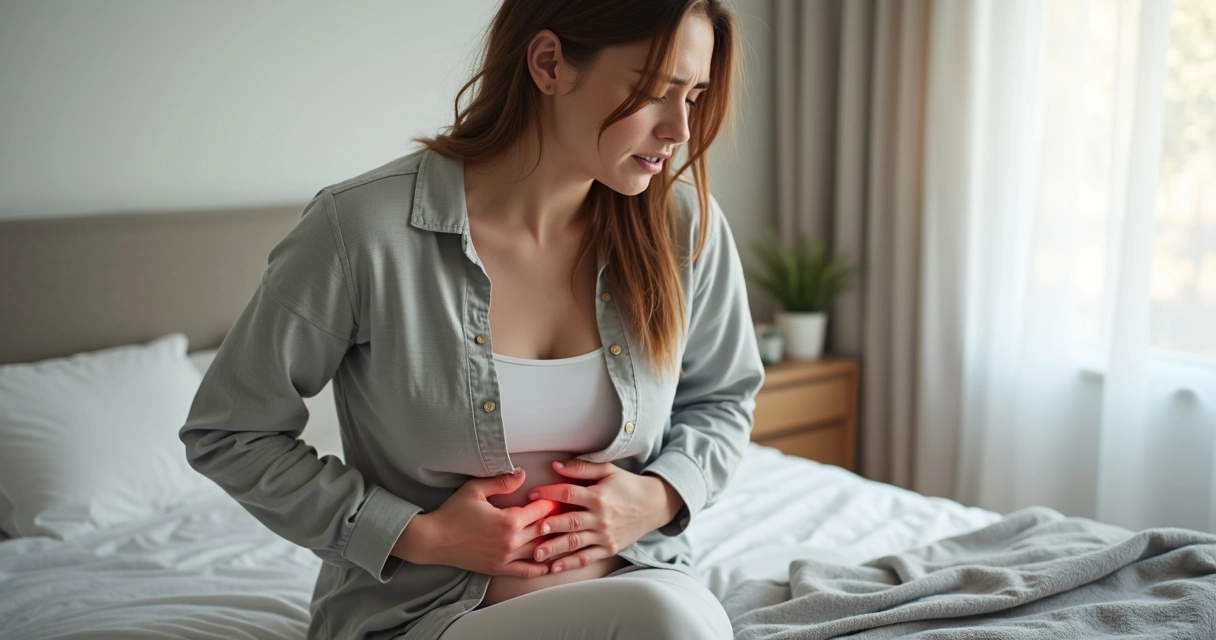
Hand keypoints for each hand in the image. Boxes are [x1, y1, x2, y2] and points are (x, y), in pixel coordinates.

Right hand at [394, 468, 560, 577]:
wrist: (433, 540)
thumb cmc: (452, 513)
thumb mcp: (475, 489)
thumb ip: (501, 481)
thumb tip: (522, 473)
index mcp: (508, 520)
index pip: (541, 510)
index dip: (550, 502)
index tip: (556, 496)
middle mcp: (511, 541)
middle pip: (543, 530)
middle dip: (555, 521)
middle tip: (564, 514)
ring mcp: (506, 558)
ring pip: (539, 551)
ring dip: (552, 543)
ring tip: (562, 535)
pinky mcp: (499, 569)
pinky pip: (526, 571)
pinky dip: (541, 568)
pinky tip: (550, 564)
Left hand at [525, 459, 681, 572]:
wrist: (654, 505)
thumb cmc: (627, 485)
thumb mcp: (608, 470)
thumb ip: (581, 468)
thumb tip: (555, 466)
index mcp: (598, 496)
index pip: (569, 494)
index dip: (549, 493)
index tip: (532, 495)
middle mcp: (601, 517)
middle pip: (570, 521)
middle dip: (550, 526)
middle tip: (532, 529)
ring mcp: (604, 535)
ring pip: (576, 543)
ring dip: (555, 548)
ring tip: (537, 553)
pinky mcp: (609, 548)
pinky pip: (587, 557)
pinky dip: (570, 563)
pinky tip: (554, 567)